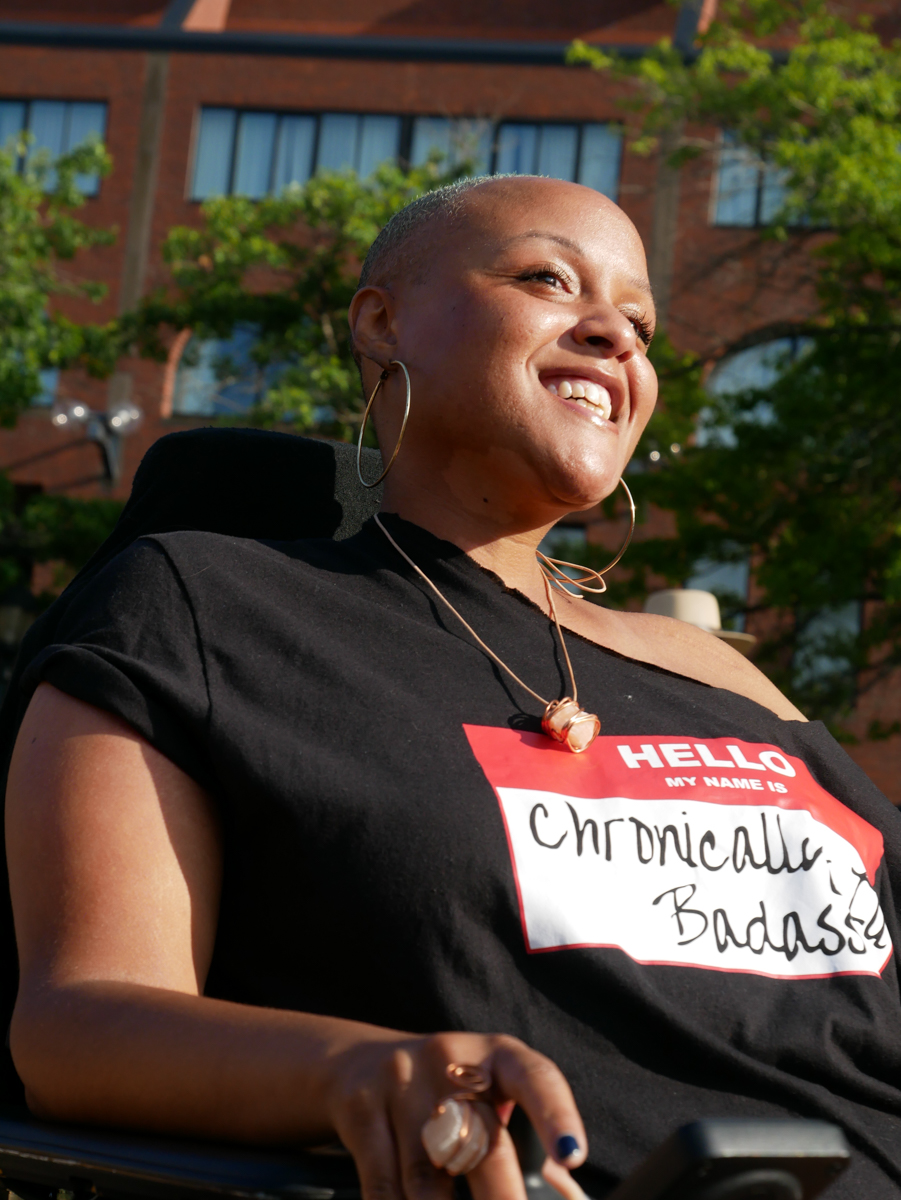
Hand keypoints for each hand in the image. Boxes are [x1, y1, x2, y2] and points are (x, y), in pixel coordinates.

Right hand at [324, 1030, 587, 1199]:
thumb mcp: (485, 1094)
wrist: (358, 1063)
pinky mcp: (362, 1108)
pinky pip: (384, 1184)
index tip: (573, 1156)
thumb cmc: (445, 1091)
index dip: (556, 1115)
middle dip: (501, 1198)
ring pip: (428, 1177)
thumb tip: (558, 1191)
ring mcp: (402, 1080)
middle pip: (482, 1142)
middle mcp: (450, 1058)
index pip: (536, 1078)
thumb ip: (517, 1139)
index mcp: (498, 1055)